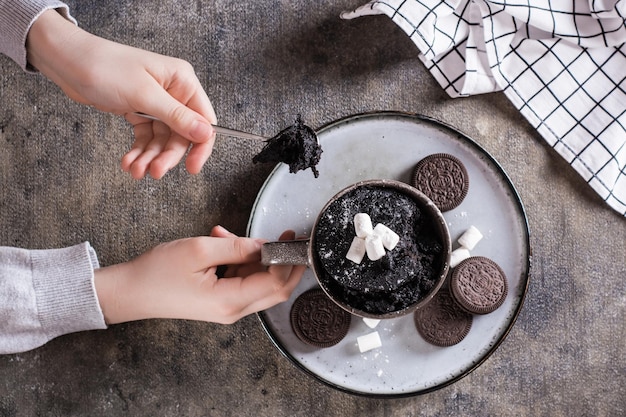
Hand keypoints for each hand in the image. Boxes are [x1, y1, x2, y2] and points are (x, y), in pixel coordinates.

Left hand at [26, 10, 216, 178]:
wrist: (68, 62)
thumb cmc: (105, 67)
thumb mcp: (144, 95)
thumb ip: (177, 117)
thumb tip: (205, 133)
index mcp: (182, 81)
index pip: (203, 119)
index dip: (200, 146)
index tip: (192, 167)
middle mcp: (173, 92)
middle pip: (181, 135)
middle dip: (167, 155)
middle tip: (155, 172)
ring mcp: (156, 103)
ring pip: (162, 140)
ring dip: (150, 157)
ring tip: (135, 170)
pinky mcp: (139, 111)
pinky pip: (146, 137)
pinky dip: (139, 151)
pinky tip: (129, 161)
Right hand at [94, 226, 305, 324]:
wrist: (130, 292)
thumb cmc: (157, 273)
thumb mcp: (200, 250)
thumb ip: (237, 247)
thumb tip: (264, 245)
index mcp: (230, 302)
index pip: (275, 283)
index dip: (287, 260)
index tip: (291, 238)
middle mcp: (233, 311)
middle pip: (275, 289)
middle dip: (283, 262)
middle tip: (284, 236)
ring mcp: (227, 308)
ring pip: (258, 283)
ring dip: (253, 257)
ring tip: (225, 235)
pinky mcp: (221, 302)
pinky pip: (242, 281)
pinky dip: (240, 261)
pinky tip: (221, 243)